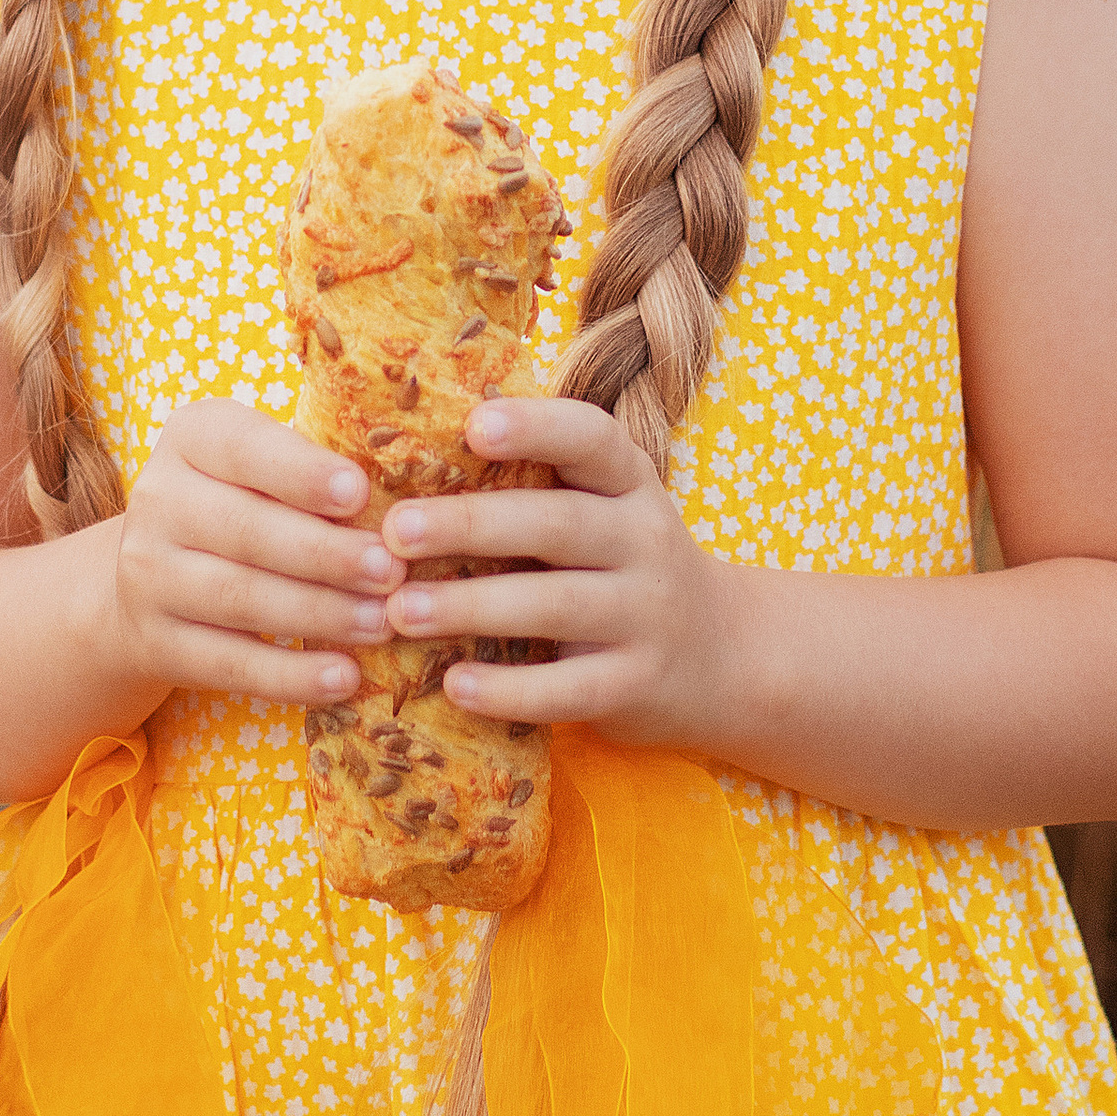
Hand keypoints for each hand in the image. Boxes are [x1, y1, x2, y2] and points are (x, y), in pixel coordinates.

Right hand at [106, 398, 399, 709]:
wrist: (151, 575)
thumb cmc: (242, 502)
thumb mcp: (261, 464)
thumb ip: (315, 468)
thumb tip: (409, 499)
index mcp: (191, 438)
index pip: (242, 448)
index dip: (300, 473)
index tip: (360, 493)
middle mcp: (158, 501)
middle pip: (246, 531)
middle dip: (326, 554)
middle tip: (392, 571)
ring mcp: (148, 577)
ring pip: (240, 598)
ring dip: (319, 614)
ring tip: (382, 623)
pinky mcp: (155, 642)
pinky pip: (229, 664)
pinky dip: (290, 675)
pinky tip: (343, 677)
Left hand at [382, 399, 729, 748]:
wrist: (721, 655)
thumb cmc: (622, 566)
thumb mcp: (603, 510)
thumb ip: (534, 486)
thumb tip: (408, 455)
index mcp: (628, 482)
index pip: (592, 438)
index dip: (535, 427)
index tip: (473, 425)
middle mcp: (644, 540)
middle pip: (558, 524)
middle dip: (471, 524)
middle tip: (395, 530)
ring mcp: (645, 615)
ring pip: (557, 605)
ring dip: (473, 606)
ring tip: (401, 609)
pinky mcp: (635, 684)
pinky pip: (569, 688)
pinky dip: (509, 690)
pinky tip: (454, 685)